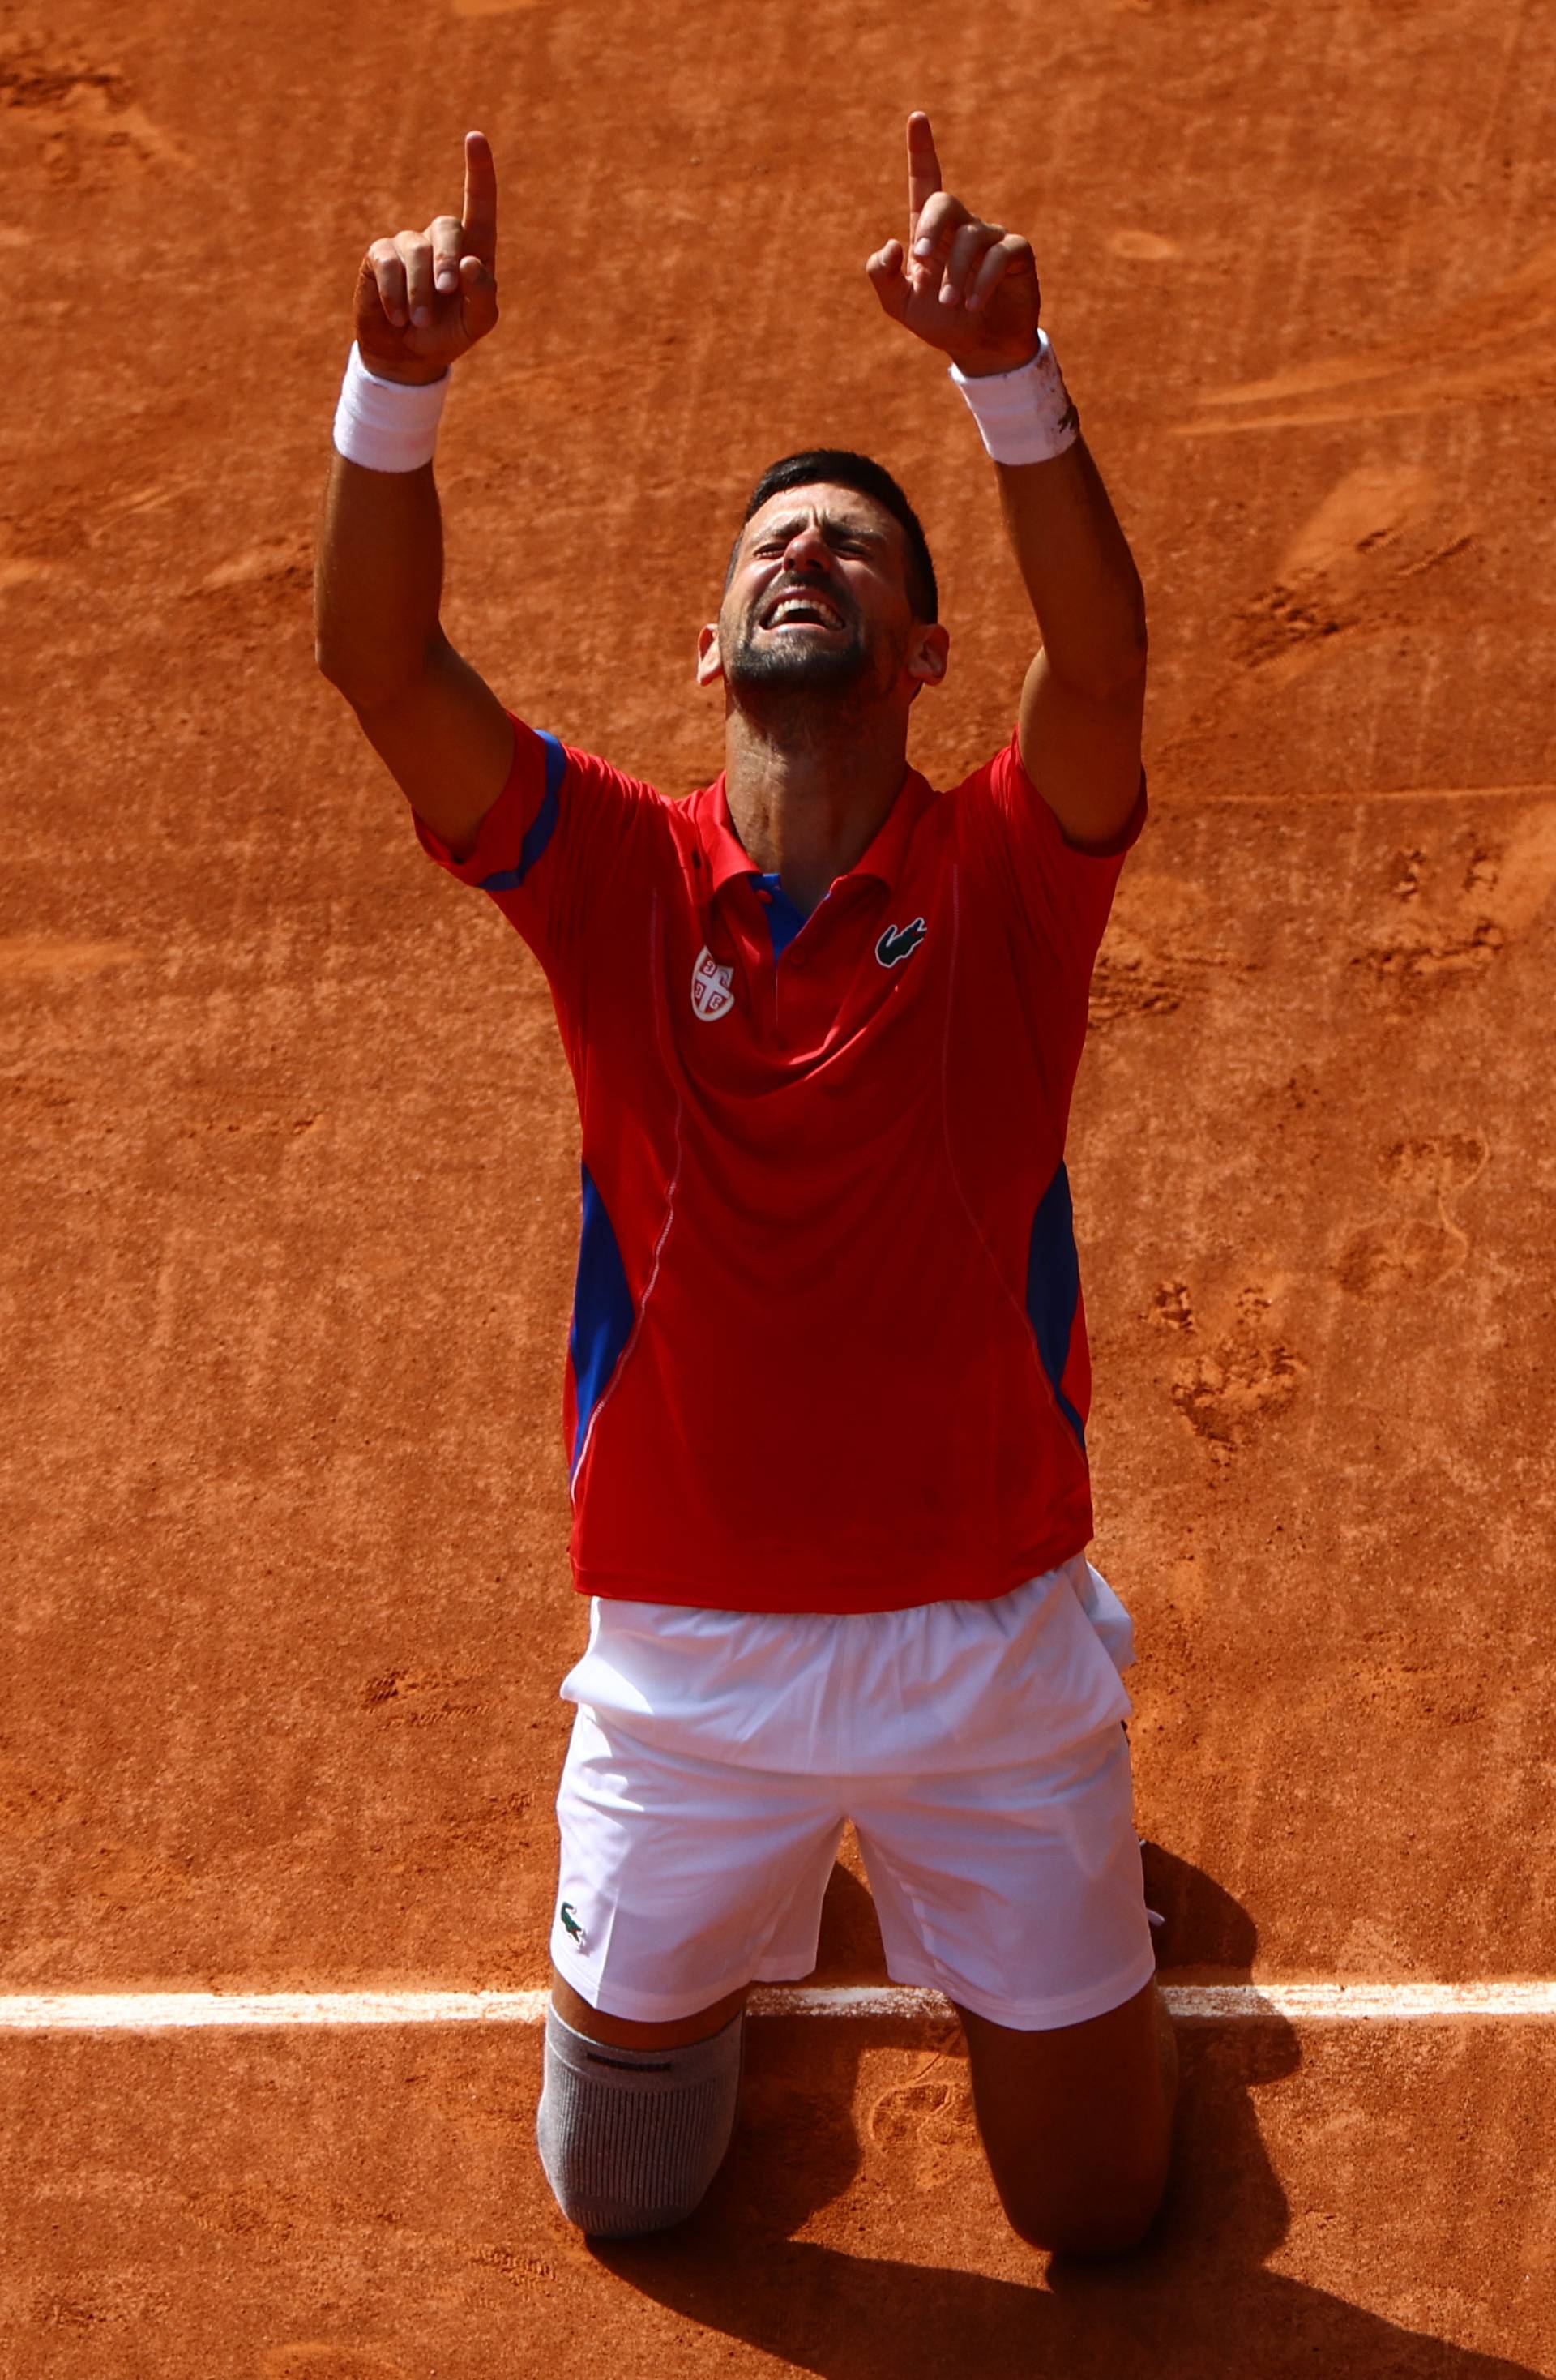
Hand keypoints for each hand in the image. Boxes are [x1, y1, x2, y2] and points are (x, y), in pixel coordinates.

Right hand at [353, 131, 498, 383]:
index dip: (479, 172)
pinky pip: (388, 263)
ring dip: (419, 290)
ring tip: (418, 321)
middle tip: (446, 293)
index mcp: (472, 249)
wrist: (408, 356)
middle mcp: (440, 240)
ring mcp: (407, 244)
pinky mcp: (379, 256)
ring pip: (416, 251)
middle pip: (447, 228)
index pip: (478, 204)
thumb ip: (484, 295)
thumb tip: (470, 262)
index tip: (475, 137)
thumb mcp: (477, 323)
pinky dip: (395, 293)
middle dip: (447, 260)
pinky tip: (398, 316)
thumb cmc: (449, 334)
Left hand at [866, 113, 1039, 375]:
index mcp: (931, 233)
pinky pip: (999, 253)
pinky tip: (972, 304)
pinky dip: (982, 280)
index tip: (916, 117)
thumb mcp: (900, 306)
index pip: (925, 182)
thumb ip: (883, 277)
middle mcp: (961, 228)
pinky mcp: (1016, 254)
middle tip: (919, 259)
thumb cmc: (941, 324)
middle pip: (945, 202)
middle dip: (930, 227)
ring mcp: (990, 238)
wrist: (981, 349)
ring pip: (970, 237)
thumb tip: (892, 245)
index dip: (921, 151)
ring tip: (951, 303)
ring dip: (955, 273)